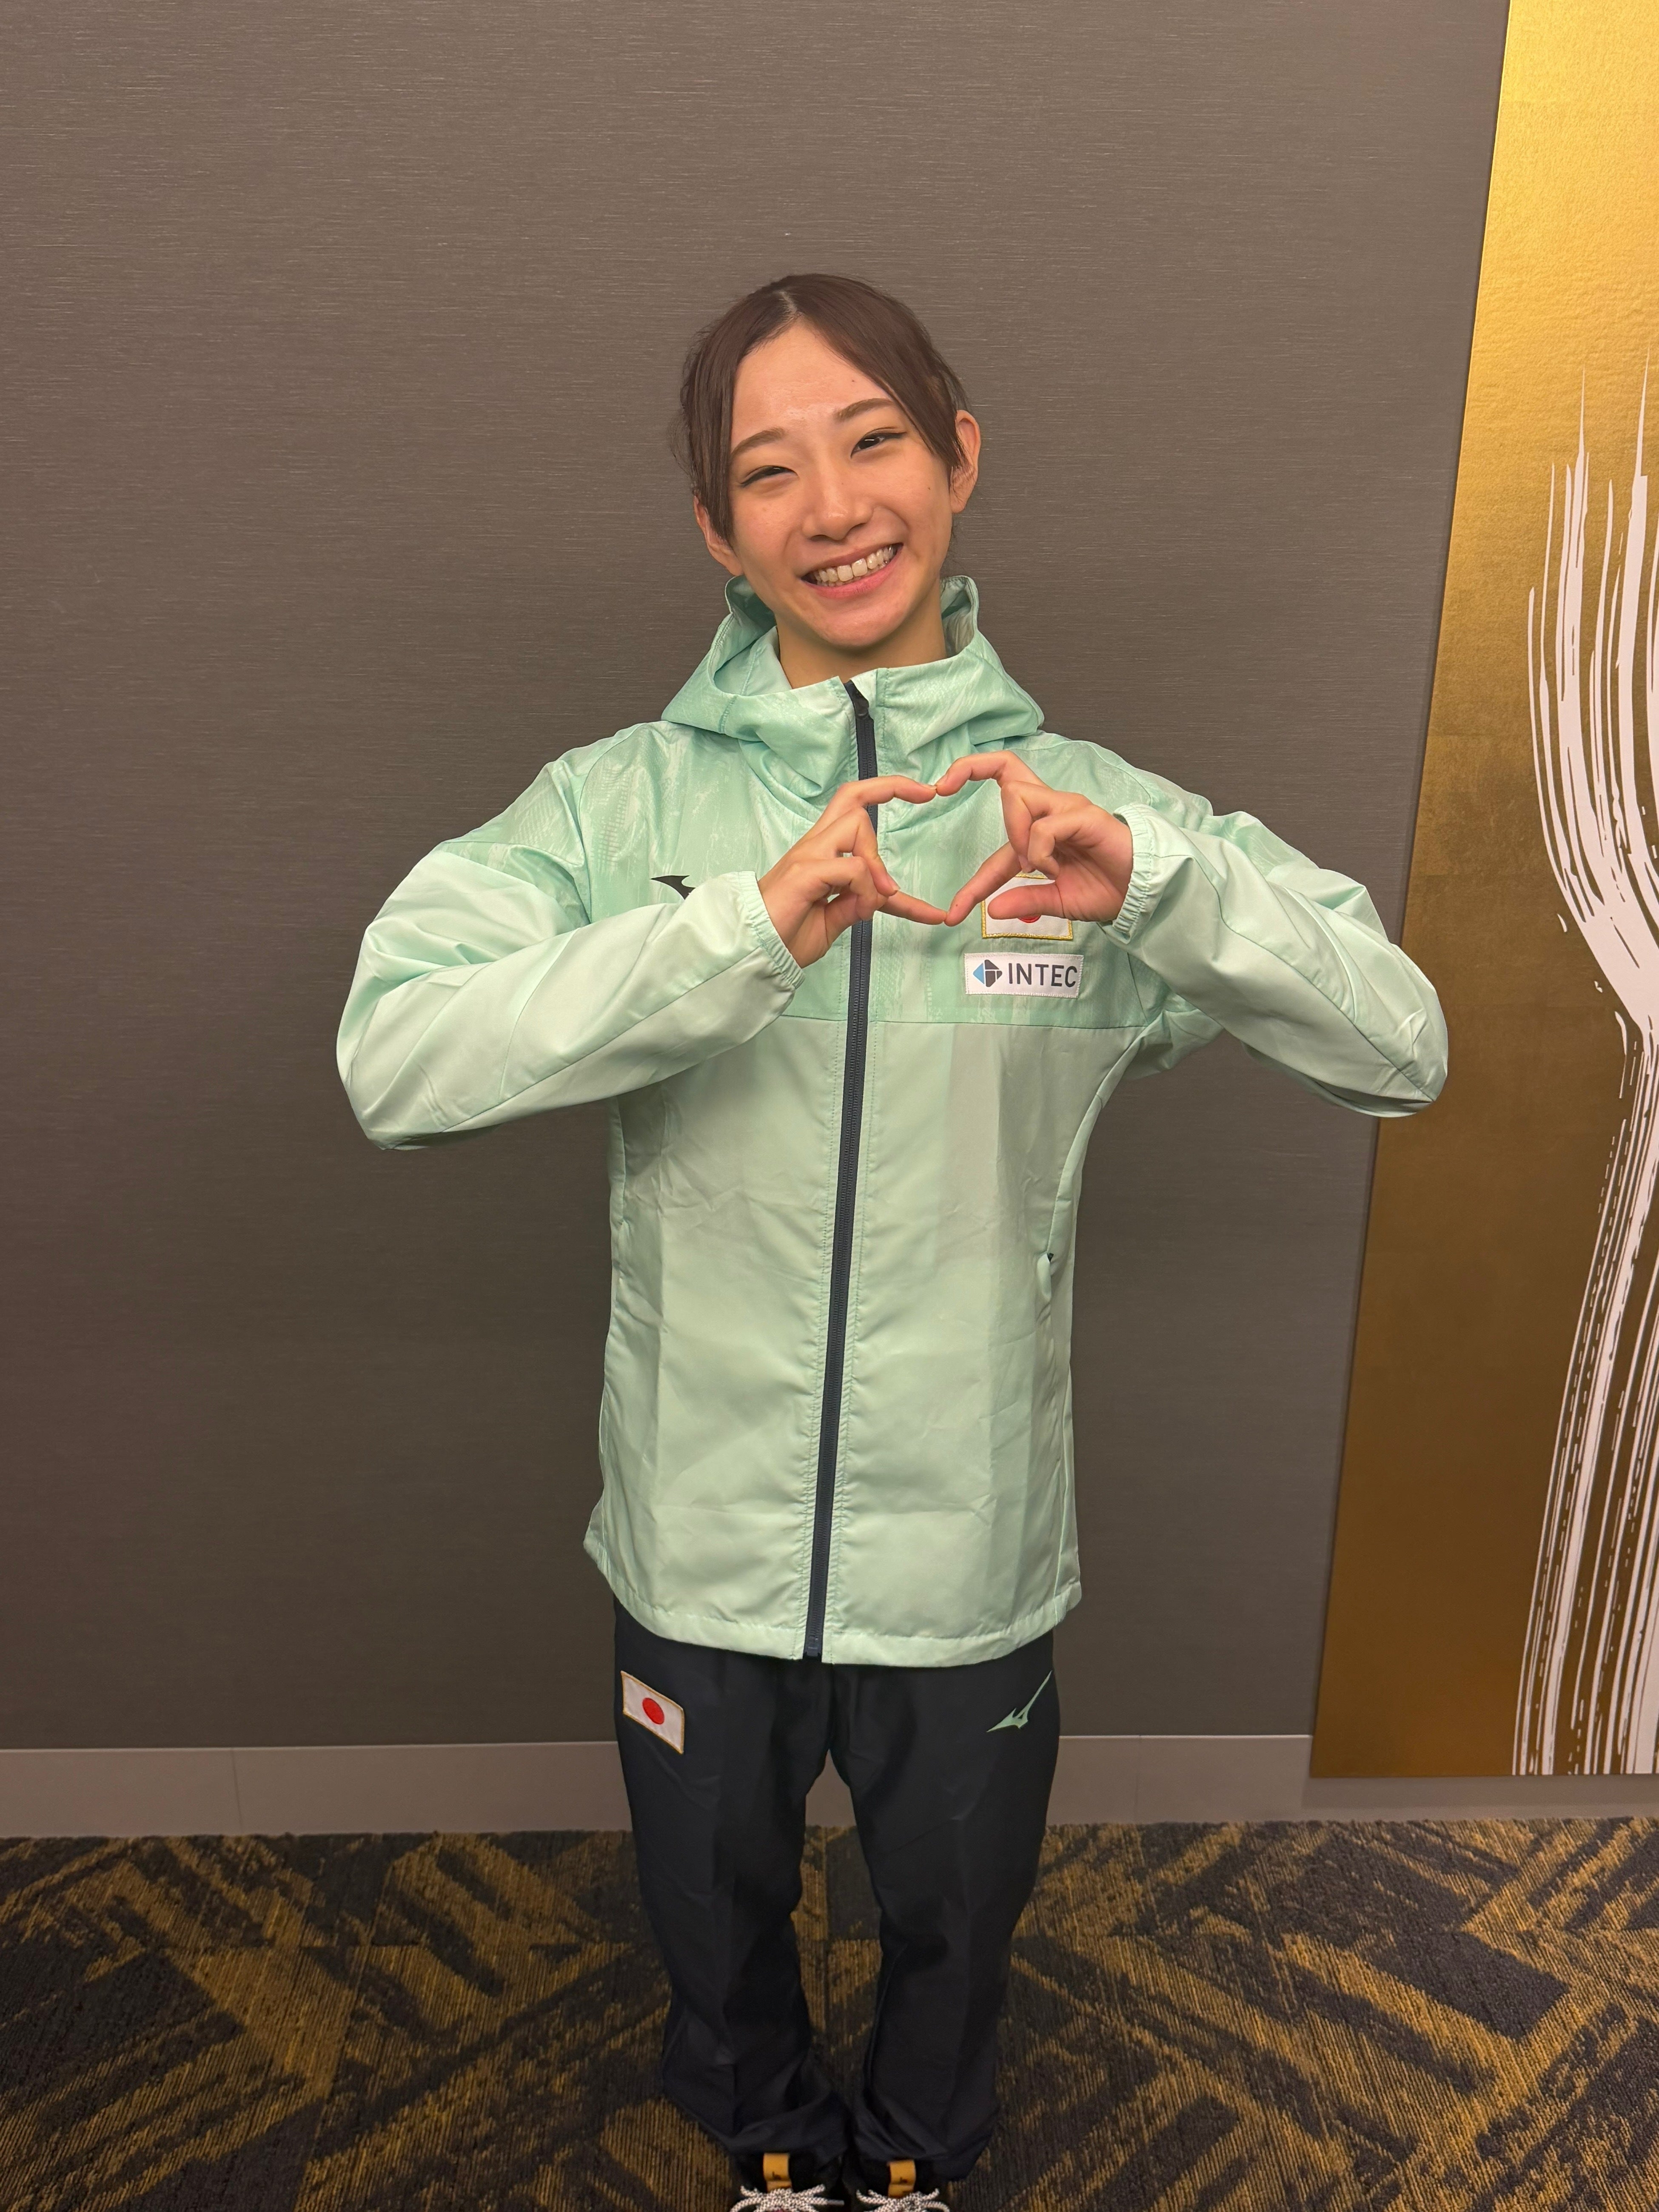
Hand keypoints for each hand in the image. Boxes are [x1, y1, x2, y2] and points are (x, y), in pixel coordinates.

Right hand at [760, 776, 945, 966]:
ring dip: (878, 862)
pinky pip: (852, 868)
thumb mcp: (835, 919)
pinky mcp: (804, 873)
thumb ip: (857, 902)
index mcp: (821, 853)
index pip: (852, 809)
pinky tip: (862, 912)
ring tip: (882, 897)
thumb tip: (882, 895)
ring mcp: (808, 856)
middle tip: (925, 795)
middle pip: (852, 796)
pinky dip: (867, 890)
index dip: (887, 793)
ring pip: (857, 825)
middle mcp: (814, 846)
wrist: (753, 951)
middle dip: (891, 787)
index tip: (922, 793)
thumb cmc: (786, 934)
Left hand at [935, 754, 1134, 926]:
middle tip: (941, 788)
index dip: (971, 874)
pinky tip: (1053, 869)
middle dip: (968, 768)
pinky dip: (1039, 850)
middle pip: (1005, 768)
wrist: (1140, 893)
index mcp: (1041, 824)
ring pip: (1017, 796)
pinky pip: (1044, 825)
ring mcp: (1067, 808)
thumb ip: (1024, 901)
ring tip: (1033, 866)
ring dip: (1014, 834)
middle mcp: (1051, 807)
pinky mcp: (1084, 816)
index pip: (995, 827)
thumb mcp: (1054, 901)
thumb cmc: (1103, 889)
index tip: (953, 913)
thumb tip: (992, 911)